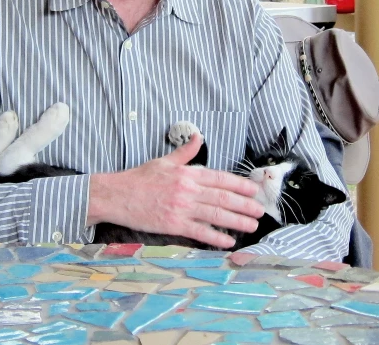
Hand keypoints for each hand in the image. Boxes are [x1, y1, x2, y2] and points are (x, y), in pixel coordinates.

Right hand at [87, 133, 263, 247]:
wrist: (118, 195)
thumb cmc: (140, 178)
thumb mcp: (164, 160)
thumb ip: (185, 152)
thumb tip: (198, 137)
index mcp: (186, 173)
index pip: (219, 178)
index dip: (239, 184)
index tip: (253, 190)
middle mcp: (187, 190)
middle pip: (222, 197)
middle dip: (244, 204)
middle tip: (260, 210)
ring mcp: (181, 208)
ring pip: (215, 214)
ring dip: (237, 221)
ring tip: (251, 225)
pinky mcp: (173, 224)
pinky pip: (200, 232)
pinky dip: (216, 237)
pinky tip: (228, 241)